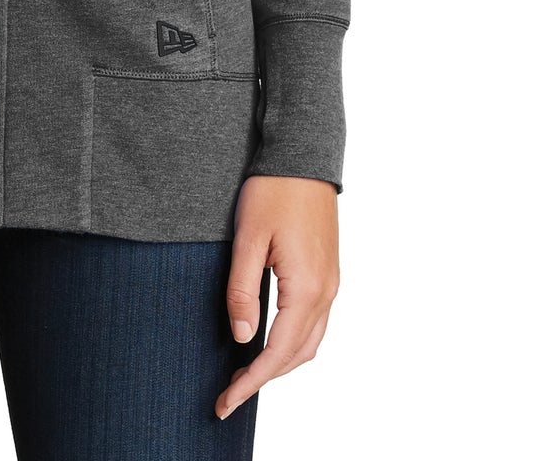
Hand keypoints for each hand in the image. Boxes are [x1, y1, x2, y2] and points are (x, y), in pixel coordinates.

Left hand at [216, 174, 339, 419]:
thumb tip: (242, 337)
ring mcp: (331, 282)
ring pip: (310, 342)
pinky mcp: (328, 272)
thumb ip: (243, 289)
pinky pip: (315, 322)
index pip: (277, 352)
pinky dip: (293, 342)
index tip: (226, 402)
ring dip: (280, 363)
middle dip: (264, 379)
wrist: (303, 154)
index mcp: (306, 287)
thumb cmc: (273, 189)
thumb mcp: (248, 237)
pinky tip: (269, 339)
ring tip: (245, 372)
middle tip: (229, 393)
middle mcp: (326, 291)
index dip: (251, 382)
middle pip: (298, 355)